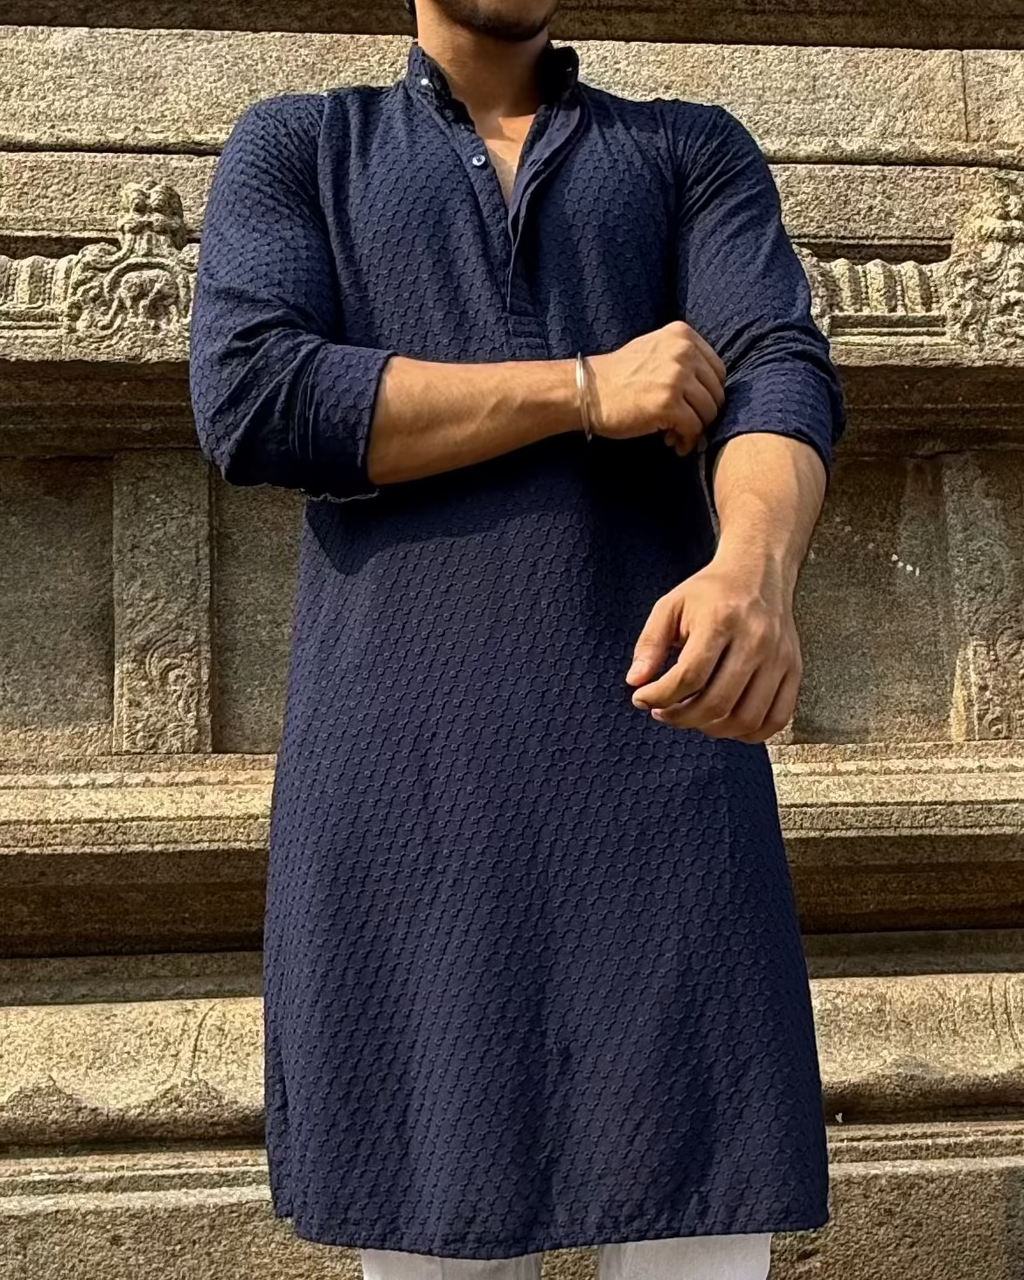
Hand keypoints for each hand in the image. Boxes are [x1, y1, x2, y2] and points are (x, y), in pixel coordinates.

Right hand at [586, 320, 725, 446]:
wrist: (588, 391)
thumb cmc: (619, 376)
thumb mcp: (655, 348)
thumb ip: (683, 358)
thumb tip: (711, 389)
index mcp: (683, 335)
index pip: (717, 370)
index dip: (708, 394)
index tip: (693, 407)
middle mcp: (683, 352)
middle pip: (716, 392)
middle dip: (704, 414)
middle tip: (685, 426)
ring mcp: (676, 378)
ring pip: (709, 412)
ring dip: (696, 430)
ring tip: (676, 436)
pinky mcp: (668, 404)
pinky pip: (694, 428)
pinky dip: (687, 441)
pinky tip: (674, 444)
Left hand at [623, 550, 801, 742]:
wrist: (759, 573)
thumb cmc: (711, 592)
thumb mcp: (670, 606)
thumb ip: (649, 643)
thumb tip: (635, 682)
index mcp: (721, 621)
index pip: (690, 675)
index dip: (660, 696)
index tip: (642, 698)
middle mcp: (755, 641)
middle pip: (717, 702)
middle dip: (681, 717)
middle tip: (663, 713)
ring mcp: (779, 658)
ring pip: (746, 717)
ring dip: (712, 729)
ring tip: (692, 718)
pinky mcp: (794, 670)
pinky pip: (777, 718)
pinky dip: (749, 733)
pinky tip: (726, 723)